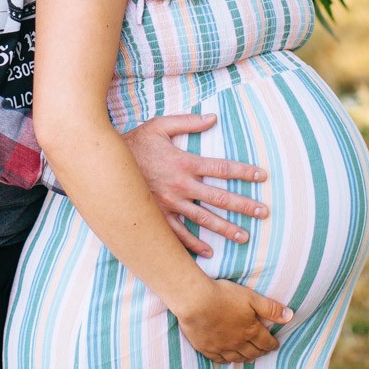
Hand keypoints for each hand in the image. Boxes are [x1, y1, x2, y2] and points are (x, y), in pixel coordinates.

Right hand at [121, 113, 268, 257]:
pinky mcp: (157, 217)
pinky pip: (178, 234)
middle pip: (219, 197)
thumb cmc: (134, 142)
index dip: (244, 171)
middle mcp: (181, 186)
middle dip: (244, 205)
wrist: (105, 164)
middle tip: (264, 212)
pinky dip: (194, 245)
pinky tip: (209, 252)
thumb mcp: (159, 125)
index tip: (262, 176)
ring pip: (204, 219)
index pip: (222, 168)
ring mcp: (169, 204)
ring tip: (244, 236)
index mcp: (185, 163)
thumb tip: (213, 117)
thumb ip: (188, 122)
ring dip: (226, 228)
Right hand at [172, 279, 292, 363]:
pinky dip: (226, 361)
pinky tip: (227, 360)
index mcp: (251, 330)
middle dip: (260, 352)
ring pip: (236, 358)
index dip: (272, 344)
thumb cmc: (223, 295)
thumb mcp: (251, 297)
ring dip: (245, 358)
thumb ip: (271, 308)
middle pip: (253, 352)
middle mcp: (238, 342)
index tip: (275, 345)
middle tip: (263, 352)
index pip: (266, 342)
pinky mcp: (206, 348)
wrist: (195, 301)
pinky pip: (219, 359)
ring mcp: (221, 347)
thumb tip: (290, 316)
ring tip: (249, 358)